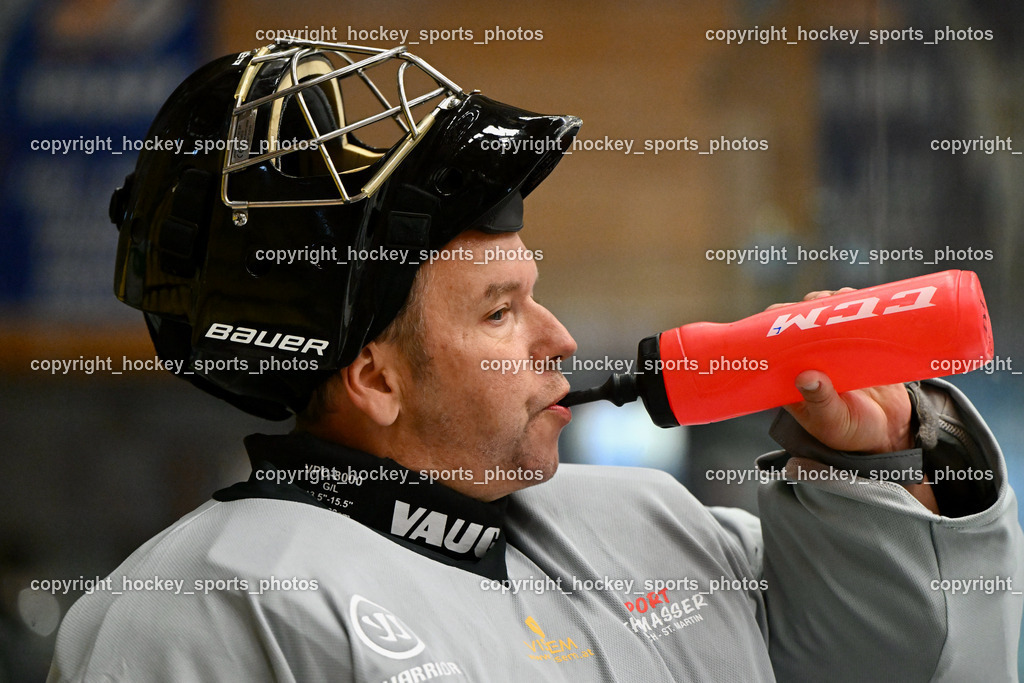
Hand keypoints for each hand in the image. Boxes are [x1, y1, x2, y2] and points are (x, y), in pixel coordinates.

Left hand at [767, 289, 913, 454]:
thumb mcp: (831, 421)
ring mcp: (836, 347)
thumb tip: (805, 377)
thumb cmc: (850, 432)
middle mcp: (809, 356)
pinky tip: (866, 305)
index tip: (780, 316)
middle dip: (807, 307)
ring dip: (832, 301)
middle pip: (801, 319)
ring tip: (841, 303)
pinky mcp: (862, 342)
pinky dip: (861, 306)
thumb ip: (819, 401)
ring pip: (828, 312)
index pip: (773, 341)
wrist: (889, 433)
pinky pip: (859, 316)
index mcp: (790, 374)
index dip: (773, 325)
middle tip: (820, 306)